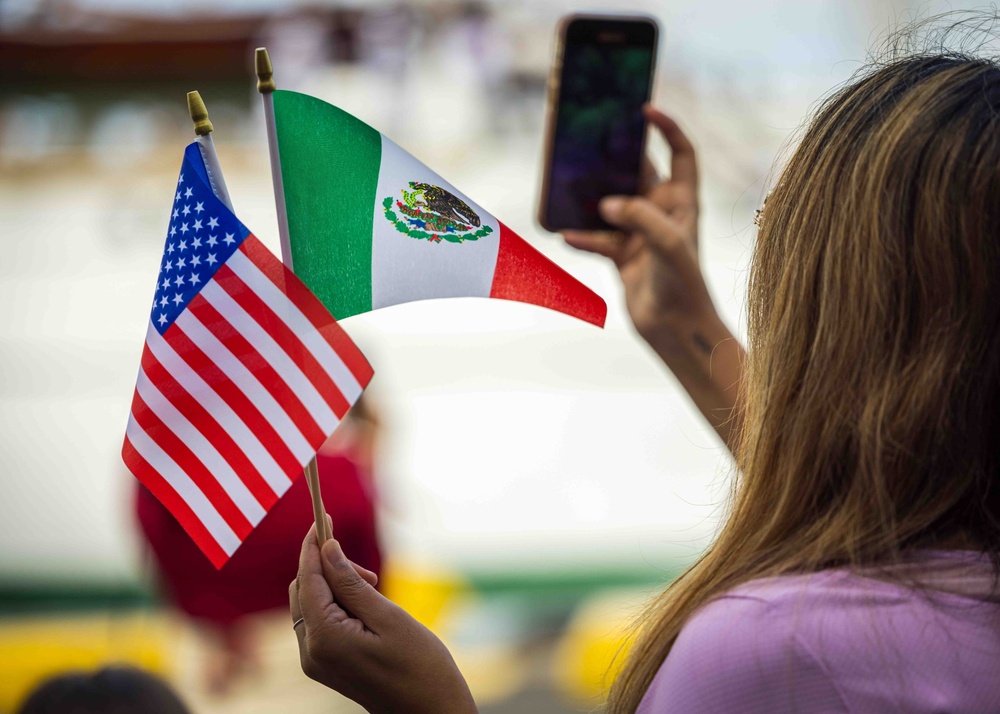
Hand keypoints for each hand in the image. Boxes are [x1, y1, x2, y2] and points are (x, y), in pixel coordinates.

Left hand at [289, 524, 476, 713]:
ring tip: (374, 590)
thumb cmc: (420, 665)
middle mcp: (312, 651)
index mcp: (325, 638)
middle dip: (329, 567)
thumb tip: (327, 550)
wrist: (430, 711)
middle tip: (370, 573)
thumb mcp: (388, 616)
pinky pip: (320, 621)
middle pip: (304, 589)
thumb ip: (351, 583)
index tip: (322, 515)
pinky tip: (366, 606)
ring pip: (311, 604)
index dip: (314, 544)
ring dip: (335, 586)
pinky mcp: (325, 664)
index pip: (309, 577)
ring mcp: (316, 661)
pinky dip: (337, 604)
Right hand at [565, 107, 744, 450]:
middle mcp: (662, 213)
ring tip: (568, 185)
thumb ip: (639, 217)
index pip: (681, 153)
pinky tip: (565, 236)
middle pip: (636, 173)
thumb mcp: (668, 244)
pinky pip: (596, 238)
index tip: (645, 109)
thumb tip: (606, 204)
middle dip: (615, 158)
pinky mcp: (622, 256)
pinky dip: (581, 237)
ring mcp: (640, 234)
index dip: (668, 129)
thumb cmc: (684, 285)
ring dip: (591, 198)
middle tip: (590, 140)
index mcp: (683, 202)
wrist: (676, 330)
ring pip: (610, 205)